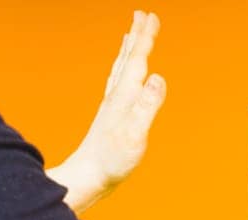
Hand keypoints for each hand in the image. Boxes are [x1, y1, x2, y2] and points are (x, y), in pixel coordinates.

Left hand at [48, 10, 167, 213]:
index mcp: (125, 97)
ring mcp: (112, 105)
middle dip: (137, 36)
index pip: (137, 61)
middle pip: (128, 58)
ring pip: (121, 68)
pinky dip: (123, 70)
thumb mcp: (135, 134)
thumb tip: (158, 77)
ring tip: (132, 35)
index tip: (152, 17)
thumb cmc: (113, 160)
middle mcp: (116, 96)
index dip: (145, 38)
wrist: (89, 175)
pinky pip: (119, 82)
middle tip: (143, 14)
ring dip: (128, 49)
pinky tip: (125, 73)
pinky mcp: (112, 115)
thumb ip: (147, 106)